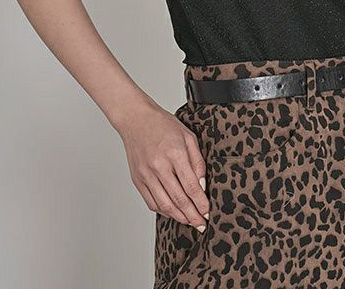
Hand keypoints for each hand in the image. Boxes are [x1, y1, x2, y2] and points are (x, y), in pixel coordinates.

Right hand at [116, 99, 209, 229]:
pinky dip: (164, 211)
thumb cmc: (163, 125)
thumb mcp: (188, 136)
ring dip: (179, 217)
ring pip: (164, 204)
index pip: (191, 185)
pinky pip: (151, 202)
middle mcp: (159, 166)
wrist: (136, 120)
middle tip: (202, 224)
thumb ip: (197, 161)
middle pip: (178, 199)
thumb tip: (202, 185)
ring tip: (190, 222)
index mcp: (174, 153)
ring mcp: (146, 174)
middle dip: (192, 215)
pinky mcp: (137, 180)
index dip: (201, 202)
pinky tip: (174, 213)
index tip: (208, 212)